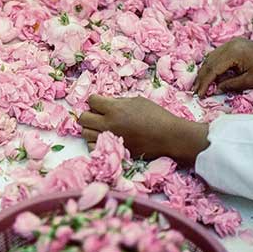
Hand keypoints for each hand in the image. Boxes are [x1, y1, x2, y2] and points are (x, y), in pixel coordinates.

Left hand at [78, 95, 208, 165]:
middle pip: (83, 118)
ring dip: (90, 129)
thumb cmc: (157, 116)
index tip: (100, 103)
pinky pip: (93, 148)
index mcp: (114, 109)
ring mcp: (111, 138)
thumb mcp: (137, 101)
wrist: (169, 137)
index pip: (91, 100)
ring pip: (85, 134)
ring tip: (100, 127)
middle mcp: (109, 124)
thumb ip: (118, 102)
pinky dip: (95, 143)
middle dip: (88, 114)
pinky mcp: (115, 150)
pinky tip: (103, 138)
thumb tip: (106, 104)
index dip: (95, 100)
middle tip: (97, 115)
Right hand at [193, 37, 252, 96]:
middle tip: (195, 90)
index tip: (199, 94)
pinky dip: (212, 65)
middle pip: (209, 62)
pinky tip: (210, 74)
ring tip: (200, 84)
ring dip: (205, 71)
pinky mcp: (234, 44)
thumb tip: (215, 89)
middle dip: (202, 77)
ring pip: (211, 57)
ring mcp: (231, 43)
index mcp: (234, 53)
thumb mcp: (250, 81)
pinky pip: (218, 55)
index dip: (205, 83)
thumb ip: (230, 85)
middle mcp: (230, 45)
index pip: (213, 69)